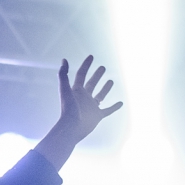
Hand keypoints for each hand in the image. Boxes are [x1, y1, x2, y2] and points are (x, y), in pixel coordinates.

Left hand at [34, 54, 122, 169]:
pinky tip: (121, 103)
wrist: (71, 128)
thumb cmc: (68, 109)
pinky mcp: (97, 116)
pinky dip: (114, 107)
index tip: (91, 56)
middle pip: (92, 83)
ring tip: (111, 81)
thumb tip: (64, 60)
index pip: (81, 74)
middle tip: (103, 68)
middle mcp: (84, 98)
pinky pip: (108, 110)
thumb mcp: (65, 90)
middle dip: (97, 75)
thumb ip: (63, 75)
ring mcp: (91, 107)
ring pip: (100, 95)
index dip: (86, 65)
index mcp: (76, 91)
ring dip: (105, 88)